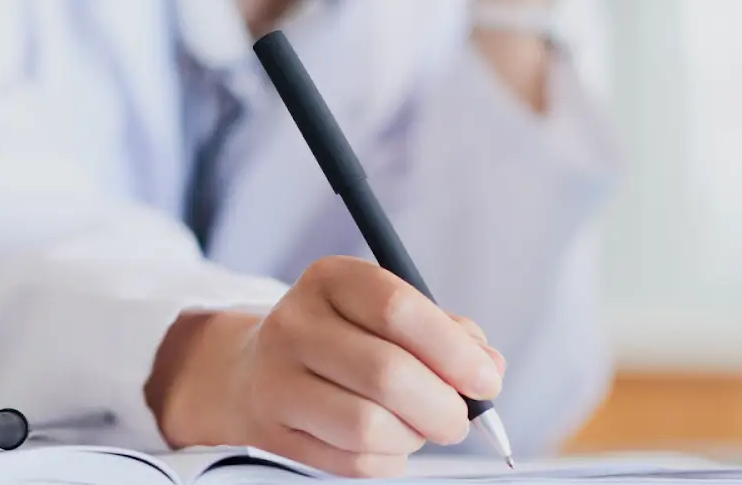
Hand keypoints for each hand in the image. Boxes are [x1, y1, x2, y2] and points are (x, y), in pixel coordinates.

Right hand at [146, 256, 505, 477]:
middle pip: (386, 373)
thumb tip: (488, 367)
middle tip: (458, 419)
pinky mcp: (272, 431)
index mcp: (330, 279)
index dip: (451, 350)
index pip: (397, 308)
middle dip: (441, 407)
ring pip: (368, 426)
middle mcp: (294, 323)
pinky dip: (387, 459)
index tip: (486, 380)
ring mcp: (275, 379)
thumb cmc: (344, 338)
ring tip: (416, 427)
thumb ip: (446, 332)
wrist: (254, 369)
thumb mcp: (386, 313)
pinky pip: (351, 461)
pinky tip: (386, 441)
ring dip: (412, 437)